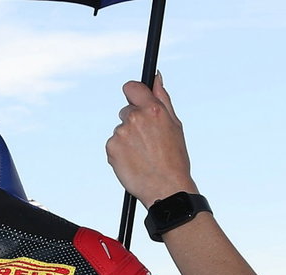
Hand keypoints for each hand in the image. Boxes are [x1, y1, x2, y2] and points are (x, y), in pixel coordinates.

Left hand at [107, 74, 195, 207]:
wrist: (165, 187)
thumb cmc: (174, 156)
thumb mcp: (174, 124)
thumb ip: (162, 99)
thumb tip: (156, 77)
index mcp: (153, 109)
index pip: (132, 87)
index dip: (133, 92)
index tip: (135, 99)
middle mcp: (135, 118)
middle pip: (126, 111)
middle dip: (134, 121)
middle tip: (148, 140)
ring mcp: (121, 133)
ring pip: (120, 129)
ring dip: (128, 138)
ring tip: (143, 153)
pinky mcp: (111, 148)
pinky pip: (113, 144)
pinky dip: (120, 151)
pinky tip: (133, 160)